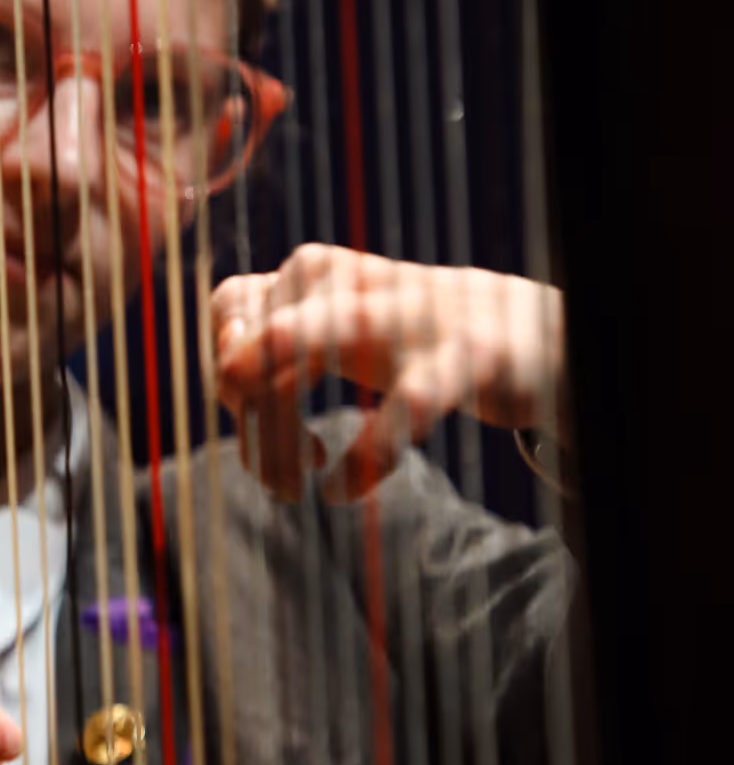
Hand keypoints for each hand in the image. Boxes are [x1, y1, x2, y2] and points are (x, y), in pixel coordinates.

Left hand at [212, 243, 567, 503]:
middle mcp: (356, 283)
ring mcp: (412, 314)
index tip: (252, 425)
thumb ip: (284, 345)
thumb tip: (228, 381)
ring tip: (288, 489)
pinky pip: (403, 405)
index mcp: (320, 274)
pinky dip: (366, 455)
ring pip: (318, 343)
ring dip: (288, 432)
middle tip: (268, 475)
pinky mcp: (464, 355)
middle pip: (261, 334)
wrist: (539, 336)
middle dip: (246, 410)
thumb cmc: (423, 339)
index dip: (225, 371)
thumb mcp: (342, 332)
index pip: (232, 305)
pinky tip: (342, 490)